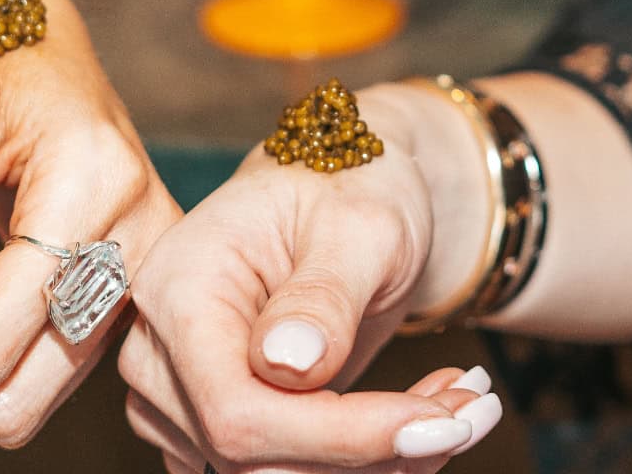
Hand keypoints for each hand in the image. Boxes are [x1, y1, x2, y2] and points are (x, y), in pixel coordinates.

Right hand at [118, 95, 501, 471]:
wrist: (348, 187)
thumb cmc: (350, 185)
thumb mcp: (359, 224)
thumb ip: (323, 295)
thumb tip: (284, 366)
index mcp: (179, 285)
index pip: (235, 408)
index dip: (334, 437)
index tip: (435, 422)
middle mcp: (162, 345)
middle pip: (249, 457)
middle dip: (370, 452)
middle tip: (469, 409)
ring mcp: (180, 388)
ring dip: (371, 463)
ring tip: (450, 407)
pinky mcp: (212, 418)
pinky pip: (275, 472)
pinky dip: (353, 464)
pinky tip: (409, 421)